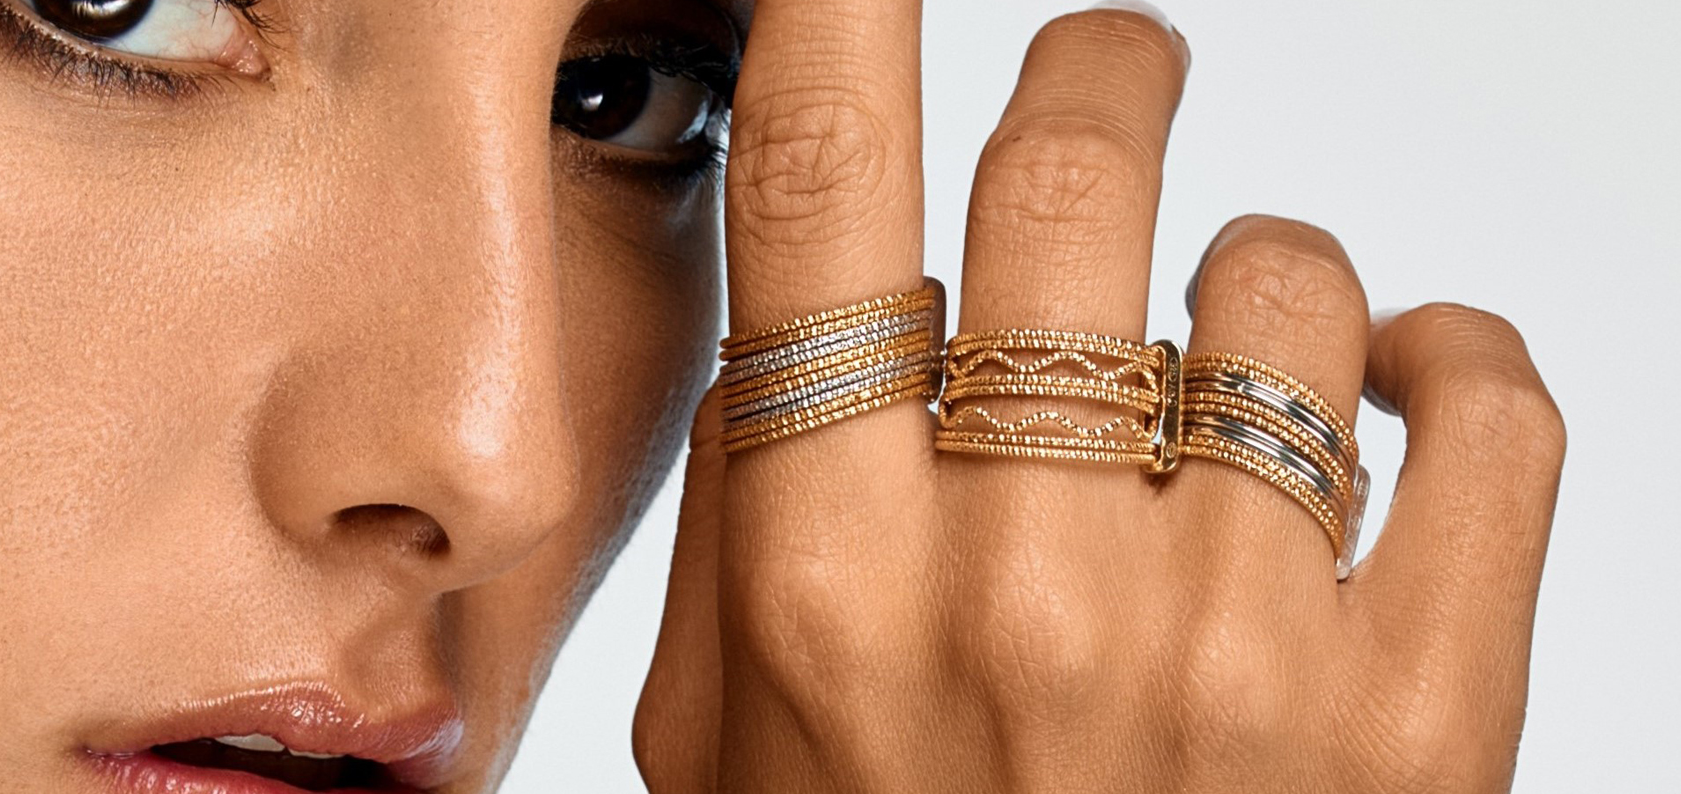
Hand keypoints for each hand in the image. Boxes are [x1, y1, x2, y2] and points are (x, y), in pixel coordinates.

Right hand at [632, 2, 1566, 790]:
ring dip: (1255, 288)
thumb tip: (813, 321)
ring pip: (1289, 281)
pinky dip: (1452, 359)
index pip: (822, 195)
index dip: (837, 10)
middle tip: (1114, 79)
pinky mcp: (1426, 711)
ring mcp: (1242, 651)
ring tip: (1222, 390)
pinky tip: (1393, 401)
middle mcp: (1031, 594)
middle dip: (1103, 74)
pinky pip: (1490, 404)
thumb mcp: (726, 753)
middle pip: (1079, 168)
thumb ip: (743, 526)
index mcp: (834, 590)